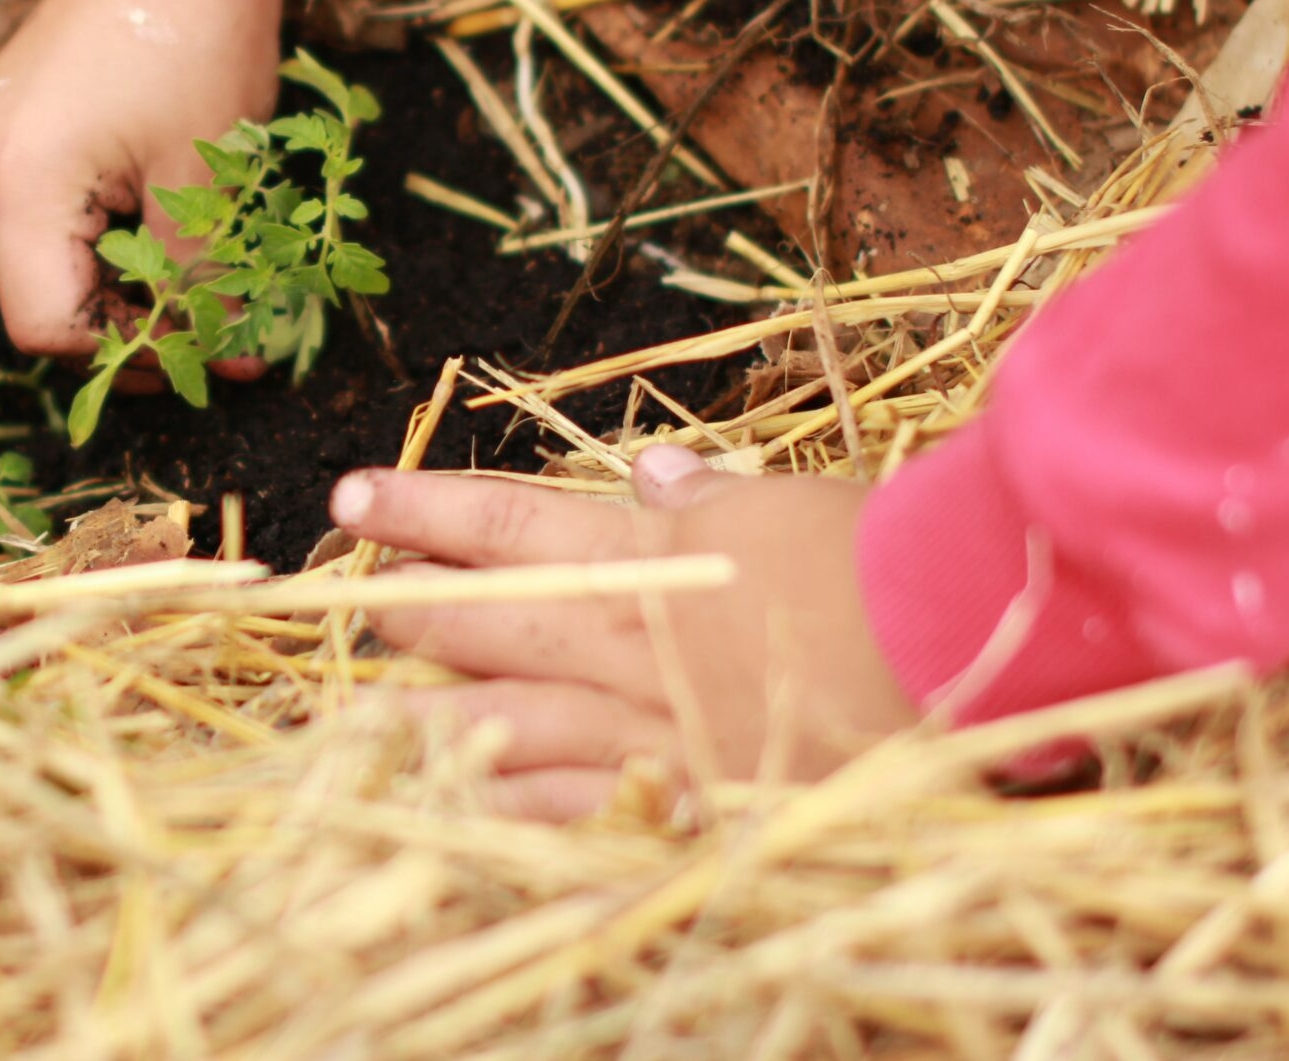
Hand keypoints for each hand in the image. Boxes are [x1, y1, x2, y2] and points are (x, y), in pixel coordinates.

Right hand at [0, 0, 306, 371]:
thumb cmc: (202, 41)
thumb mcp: (206, 182)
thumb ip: (201, 284)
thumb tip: (224, 366)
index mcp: (16, 183)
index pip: (44, 327)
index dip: (125, 356)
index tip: (202, 350)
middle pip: (31, 301)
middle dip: (120, 329)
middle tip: (209, 329)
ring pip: (34, 263)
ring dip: (108, 287)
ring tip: (192, 280)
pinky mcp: (2, 123)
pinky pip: (34, 214)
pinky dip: (91, 239)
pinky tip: (154, 229)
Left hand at [328, 446, 919, 821]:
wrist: (942, 636)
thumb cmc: (871, 554)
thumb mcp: (781, 502)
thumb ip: (707, 495)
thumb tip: (653, 468)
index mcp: (641, 555)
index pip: (502, 522)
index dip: (421, 510)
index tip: (350, 502)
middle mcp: (621, 640)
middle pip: (484, 623)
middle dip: (407, 613)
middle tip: (346, 608)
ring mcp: (644, 726)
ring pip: (502, 726)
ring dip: (422, 726)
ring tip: (352, 727)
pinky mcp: (682, 799)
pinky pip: (575, 817)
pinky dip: (514, 818)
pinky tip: (461, 820)